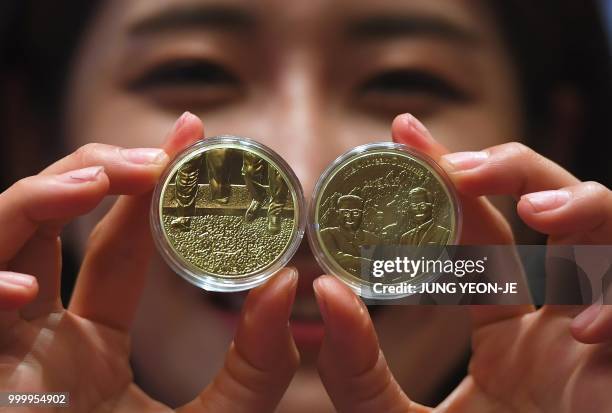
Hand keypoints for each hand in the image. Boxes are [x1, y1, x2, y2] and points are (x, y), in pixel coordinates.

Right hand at [0, 112, 298, 411]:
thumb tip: (289, 285)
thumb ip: (261, 363)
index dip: (149, 186)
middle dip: (100, 172)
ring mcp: (0, 342)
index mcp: (89, 339)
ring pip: (0, 238)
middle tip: (160, 154)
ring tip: (104, 182)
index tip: (193, 137)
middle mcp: (38, 331)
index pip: (117, 242)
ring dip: (44, 200)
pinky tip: (24, 291)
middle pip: (54, 218)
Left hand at [313, 113, 611, 411]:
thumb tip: (324, 293)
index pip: (479, 230)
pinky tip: (583, 332)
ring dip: (583, 208)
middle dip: (509, 170)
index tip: (403, 133)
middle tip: (456, 164)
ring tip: (534, 214)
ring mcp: (604, 328)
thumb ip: (356, 372)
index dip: (448, 179)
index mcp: (508, 322)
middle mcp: (560, 312)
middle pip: (548, 208)